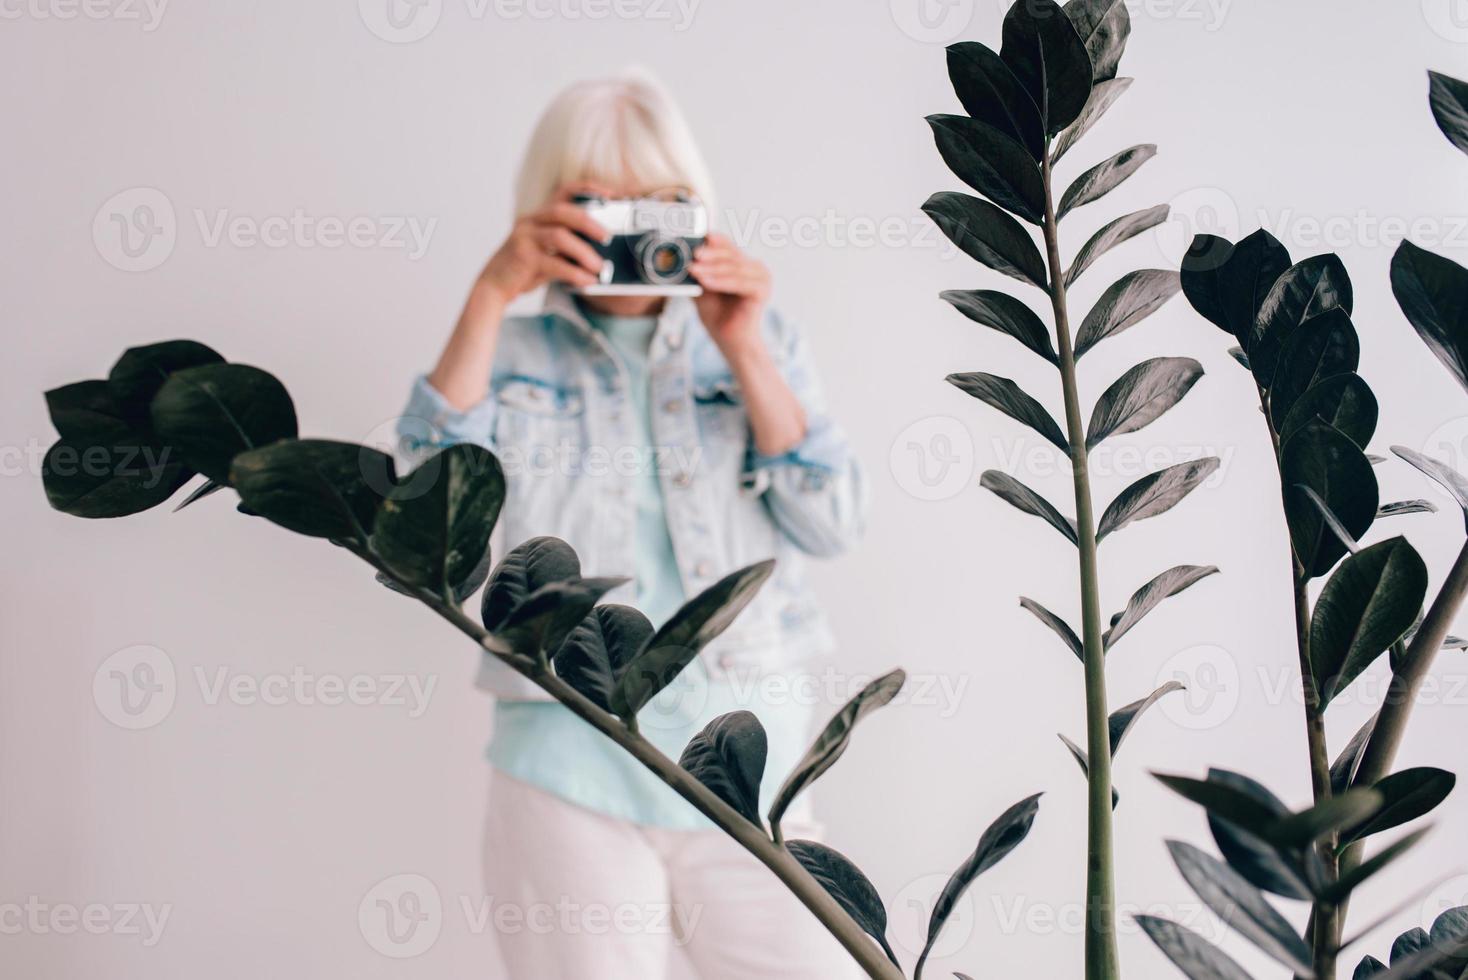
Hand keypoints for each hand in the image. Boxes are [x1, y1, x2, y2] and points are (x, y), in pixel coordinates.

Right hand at [475, 182, 612, 303]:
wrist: (494, 285)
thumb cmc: (525, 268)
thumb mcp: (548, 251)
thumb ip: (569, 246)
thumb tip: (602, 253)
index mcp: (539, 216)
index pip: (564, 191)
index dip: (589, 188)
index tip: (612, 194)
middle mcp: (531, 221)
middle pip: (563, 211)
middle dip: (590, 222)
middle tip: (608, 237)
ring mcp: (524, 237)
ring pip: (559, 236)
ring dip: (584, 252)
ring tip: (599, 267)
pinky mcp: (522, 257)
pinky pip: (553, 263)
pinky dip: (574, 273)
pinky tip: (587, 281)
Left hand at [690, 232, 770, 353]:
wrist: (729, 340)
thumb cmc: (717, 314)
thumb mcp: (703, 287)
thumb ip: (698, 271)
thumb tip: (683, 256)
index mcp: (744, 263)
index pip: (729, 246)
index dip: (715, 240)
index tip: (700, 235)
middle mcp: (756, 268)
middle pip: (731, 255)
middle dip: (710, 254)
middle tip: (693, 254)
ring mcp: (762, 279)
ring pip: (733, 268)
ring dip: (712, 269)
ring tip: (693, 269)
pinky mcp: (762, 292)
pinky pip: (738, 283)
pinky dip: (720, 282)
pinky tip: (705, 283)